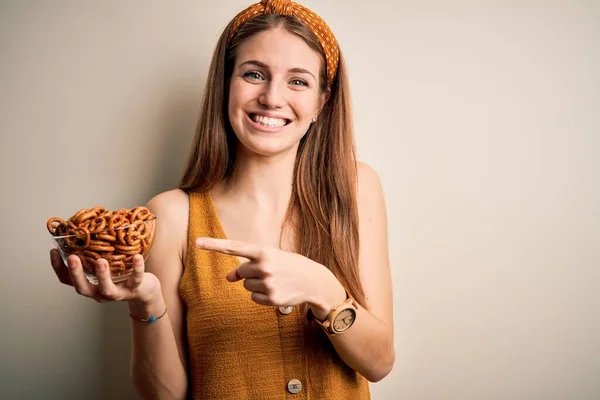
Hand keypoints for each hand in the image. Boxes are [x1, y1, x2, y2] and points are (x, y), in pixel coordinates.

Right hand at [49, 248, 160, 304]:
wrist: (145, 290)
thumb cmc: (120, 274)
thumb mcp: (104, 266)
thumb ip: (93, 255)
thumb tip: (83, 230)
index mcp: (89, 285)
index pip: (67, 280)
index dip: (58, 267)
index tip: (54, 251)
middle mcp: (99, 292)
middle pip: (82, 288)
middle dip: (76, 273)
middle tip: (72, 258)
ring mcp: (117, 293)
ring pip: (107, 289)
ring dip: (102, 275)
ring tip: (101, 261)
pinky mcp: (135, 289)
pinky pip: (136, 279)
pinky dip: (136, 268)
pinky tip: (136, 257)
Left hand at [195, 237, 345, 314]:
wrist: (314, 281)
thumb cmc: (289, 265)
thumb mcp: (271, 258)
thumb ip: (248, 264)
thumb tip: (228, 278)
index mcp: (264, 251)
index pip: (233, 247)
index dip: (214, 245)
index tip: (196, 243)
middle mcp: (264, 266)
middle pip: (240, 272)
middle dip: (249, 273)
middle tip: (268, 271)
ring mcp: (268, 284)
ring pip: (245, 286)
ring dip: (256, 284)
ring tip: (275, 280)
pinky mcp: (271, 298)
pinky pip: (253, 297)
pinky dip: (261, 295)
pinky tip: (276, 290)